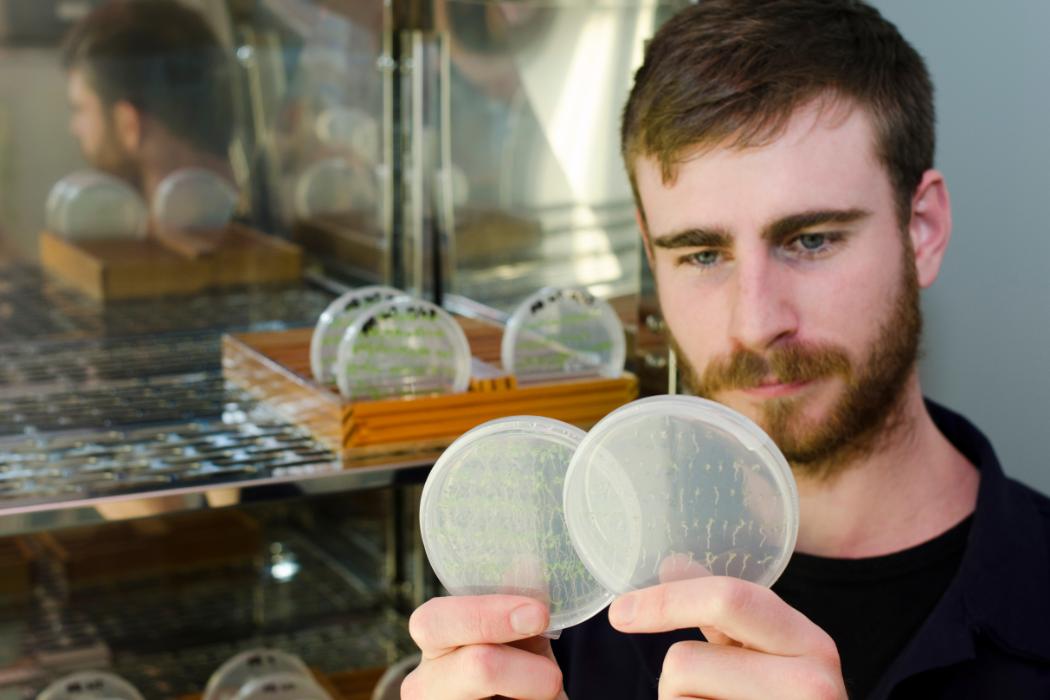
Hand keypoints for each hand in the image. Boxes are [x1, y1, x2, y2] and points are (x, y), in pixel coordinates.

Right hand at [402, 594, 567, 698]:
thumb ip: (518, 605)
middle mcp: (424, 682)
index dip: (487, 614)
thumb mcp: (518, 636)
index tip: (538, 613)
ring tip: (546, 691)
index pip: (435, 620)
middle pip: (475, 666)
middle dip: (523, 667)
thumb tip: (527, 560)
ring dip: (535, 691)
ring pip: (494, 693)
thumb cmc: (516, 667)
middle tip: (552, 675)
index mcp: (434, 639)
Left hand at [608, 576, 845, 699]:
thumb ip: (724, 611)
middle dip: (676, 679)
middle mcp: (813, 683)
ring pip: (677, 695)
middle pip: (684, 660)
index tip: (620, 612)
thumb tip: (673, 562)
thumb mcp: (766, 653)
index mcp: (811, 643)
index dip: (665, 600)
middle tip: (699, 694)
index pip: (729, 599)